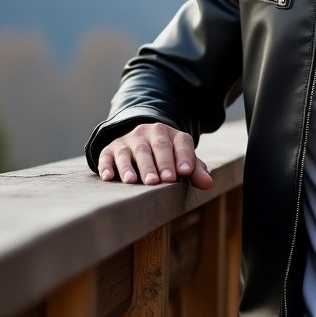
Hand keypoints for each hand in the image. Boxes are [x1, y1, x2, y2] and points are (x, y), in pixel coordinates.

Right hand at [96, 122, 213, 189]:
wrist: (139, 138)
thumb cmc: (166, 156)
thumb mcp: (182, 159)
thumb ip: (196, 171)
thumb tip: (208, 183)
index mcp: (171, 134)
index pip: (180, 142)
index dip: (183, 156)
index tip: (184, 172)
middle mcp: (149, 133)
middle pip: (155, 147)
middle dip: (158, 164)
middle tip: (161, 181)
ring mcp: (128, 140)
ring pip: (131, 151)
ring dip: (131, 166)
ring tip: (133, 181)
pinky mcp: (110, 148)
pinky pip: (107, 156)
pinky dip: (106, 166)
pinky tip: (109, 177)